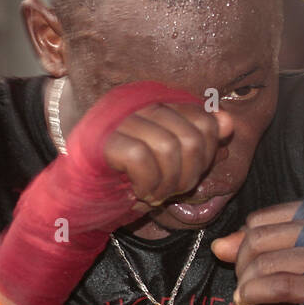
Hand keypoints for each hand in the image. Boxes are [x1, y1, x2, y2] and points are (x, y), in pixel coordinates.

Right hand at [56, 81, 230, 233]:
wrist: (76, 202)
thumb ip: (198, 142)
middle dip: (189, 174)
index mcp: (156, 102)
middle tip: (171, 190)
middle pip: (191, 136)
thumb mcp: (169, 164)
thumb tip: (227, 123)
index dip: (206, 155)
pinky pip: (139, 158)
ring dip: (168, 183)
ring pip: (169, 147)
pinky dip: (146, 184)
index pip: (204, 120)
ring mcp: (117, 118)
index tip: (187, 175)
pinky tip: (139, 193)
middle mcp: (137, 103)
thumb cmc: (124, 182)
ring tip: (155, 193)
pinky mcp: (100, 139)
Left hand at [209, 200, 303, 304]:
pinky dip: (254, 294)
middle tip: (244, 283)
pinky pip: (278, 286)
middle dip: (241, 264)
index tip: (242, 262)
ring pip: (263, 263)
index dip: (240, 243)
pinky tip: (248, 302)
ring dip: (245, 283)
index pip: (259, 220)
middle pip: (257, 240)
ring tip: (245, 296)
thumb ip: (266, 241)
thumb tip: (219, 246)